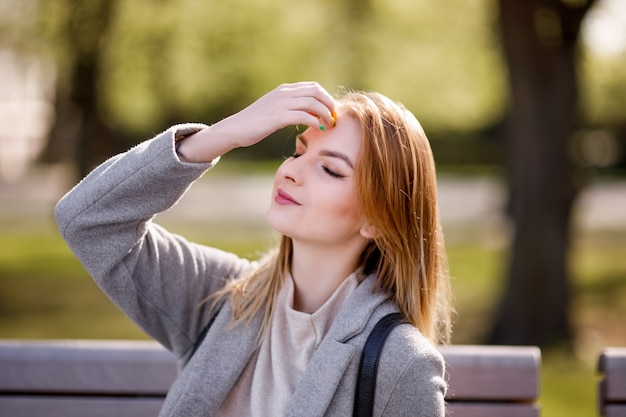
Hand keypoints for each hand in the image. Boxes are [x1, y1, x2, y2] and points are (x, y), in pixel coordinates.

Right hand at [177, 82, 335, 161]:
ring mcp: (280, 104)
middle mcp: (284, 93)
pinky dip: (315, 121)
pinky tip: (318, 128)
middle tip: (334, 117)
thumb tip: (308, 114)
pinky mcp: (277, 117)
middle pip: (316, 92)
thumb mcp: (274, 109)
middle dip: (329, 104)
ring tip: (329, 124)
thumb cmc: (254, 123)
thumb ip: (289, 107)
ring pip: (312, 103)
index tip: (331, 110)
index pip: (313, 87)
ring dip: (325, 113)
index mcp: (284, 90)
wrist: (235, 129)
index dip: (326, 97)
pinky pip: (303, 116)